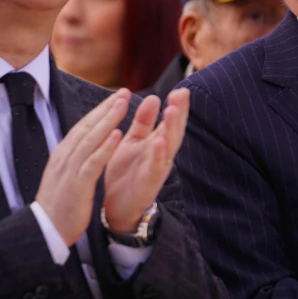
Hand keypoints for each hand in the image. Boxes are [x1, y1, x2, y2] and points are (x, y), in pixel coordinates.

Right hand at [36, 89, 129, 245]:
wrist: (44, 229)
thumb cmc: (58, 204)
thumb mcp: (64, 174)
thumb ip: (73, 158)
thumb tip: (83, 144)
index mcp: (63, 154)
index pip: (83, 126)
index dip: (100, 110)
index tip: (116, 97)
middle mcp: (65, 157)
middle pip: (87, 127)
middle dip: (106, 108)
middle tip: (124, 92)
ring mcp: (70, 169)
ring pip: (91, 139)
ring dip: (108, 120)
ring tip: (124, 104)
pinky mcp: (77, 184)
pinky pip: (93, 162)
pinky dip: (106, 147)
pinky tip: (118, 135)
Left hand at [103, 88, 189, 233]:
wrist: (115, 208)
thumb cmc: (126, 173)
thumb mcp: (133, 142)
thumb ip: (144, 122)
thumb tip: (154, 96)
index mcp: (156, 144)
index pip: (170, 122)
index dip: (177, 107)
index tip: (180, 90)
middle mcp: (161, 155)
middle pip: (174, 131)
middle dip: (179, 114)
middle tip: (182, 94)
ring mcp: (157, 170)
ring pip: (169, 147)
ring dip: (172, 129)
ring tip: (173, 111)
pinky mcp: (148, 185)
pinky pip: (155, 169)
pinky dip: (159, 155)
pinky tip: (159, 142)